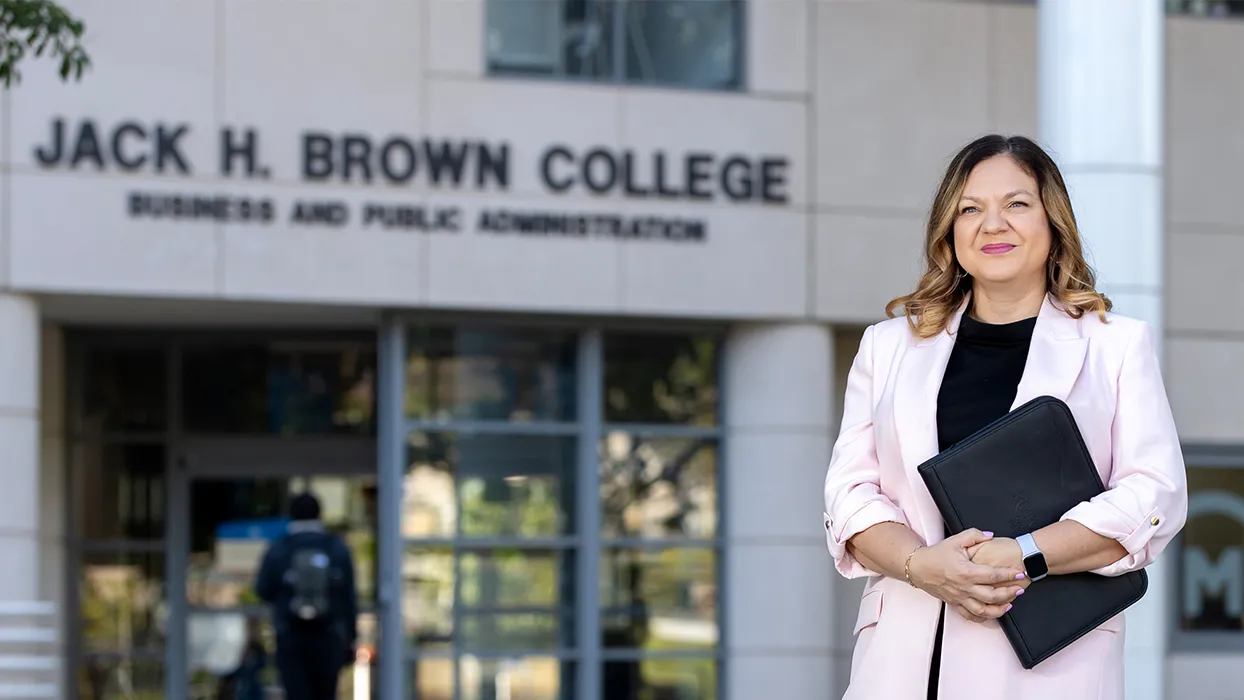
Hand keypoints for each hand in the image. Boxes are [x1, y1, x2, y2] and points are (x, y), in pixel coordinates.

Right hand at [907, 529, 1027, 623]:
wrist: (917, 567)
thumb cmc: (936, 554)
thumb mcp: (955, 540)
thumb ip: (974, 536)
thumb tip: (990, 536)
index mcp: (966, 571)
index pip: (993, 575)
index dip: (1009, 575)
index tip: (1019, 573)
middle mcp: (964, 587)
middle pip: (993, 595)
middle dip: (1010, 593)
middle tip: (1020, 589)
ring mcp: (959, 597)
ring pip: (983, 610)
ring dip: (999, 609)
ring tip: (1009, 604)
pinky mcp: (954, 603)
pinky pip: (970, 616)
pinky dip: (983, 617)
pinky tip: (991, 614)